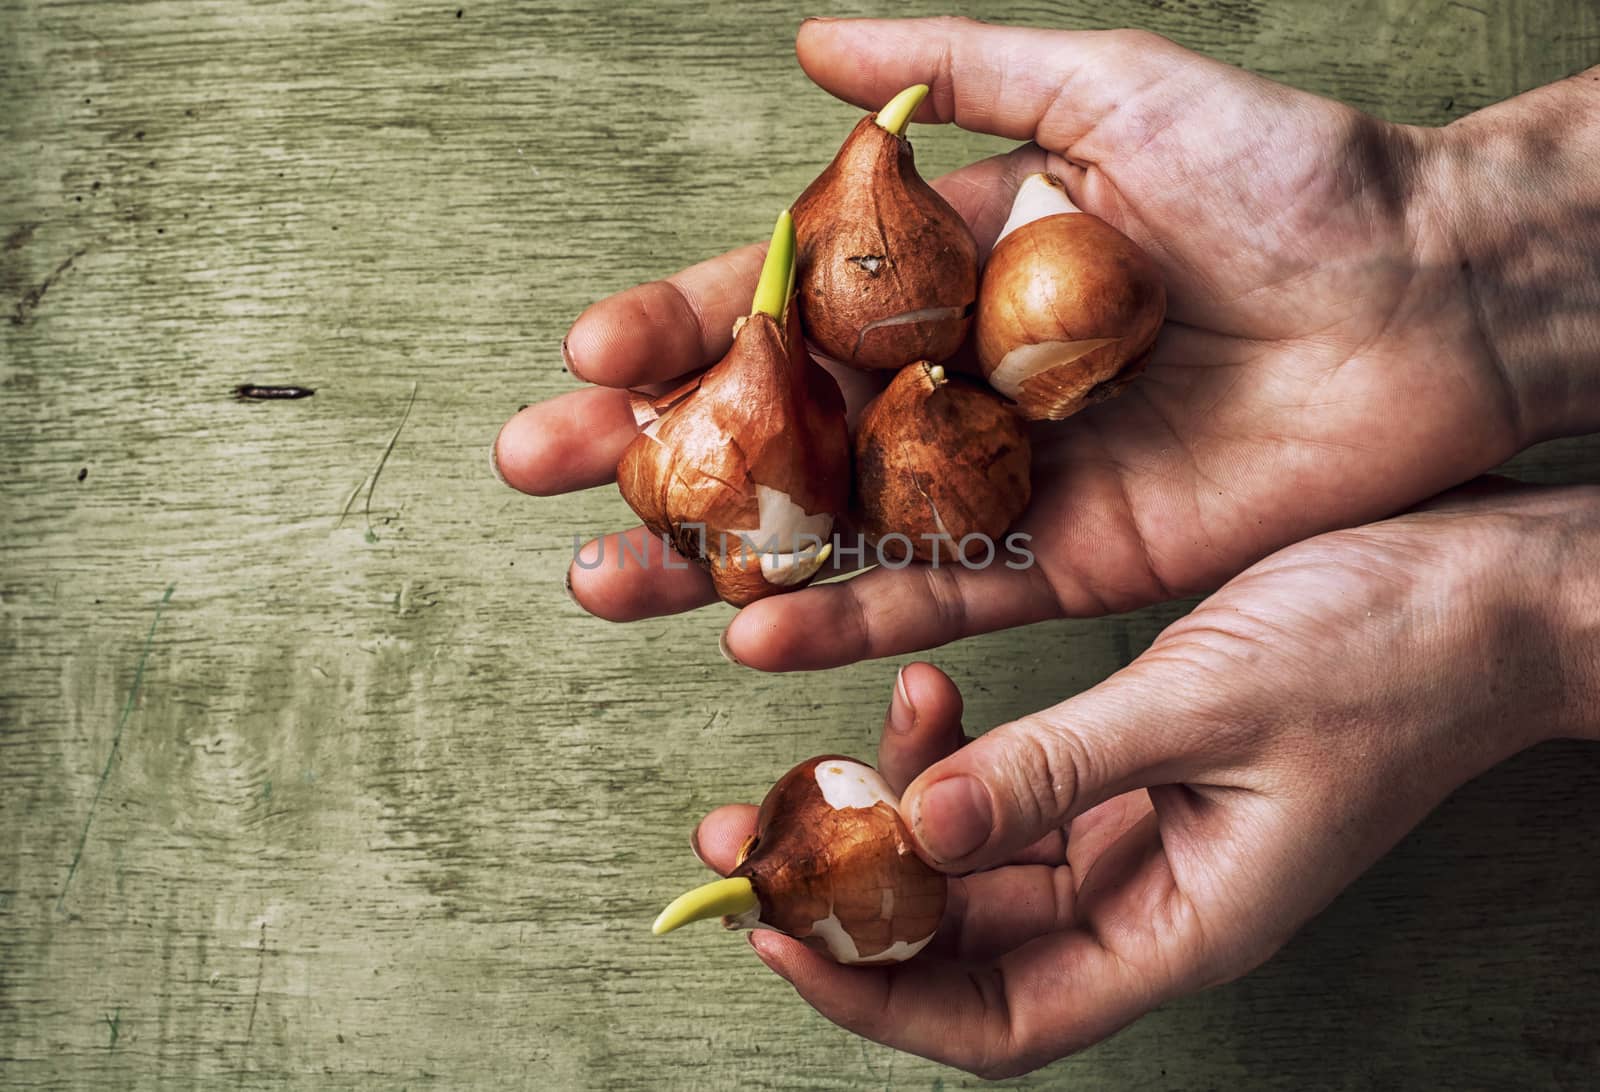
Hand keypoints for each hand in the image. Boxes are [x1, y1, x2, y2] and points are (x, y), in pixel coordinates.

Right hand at [496, 17, 1597, 669]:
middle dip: (657, 454)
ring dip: (714, 557)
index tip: (586, 353)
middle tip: (539, 476)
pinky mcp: (1066, 561)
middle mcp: (960, 381)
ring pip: (835, 528)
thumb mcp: (1108, 92)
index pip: (786, 302)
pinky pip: (940, 598)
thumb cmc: (1284, 180)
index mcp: (954, 269)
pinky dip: (845, 617)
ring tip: (601, 581)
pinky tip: (749, 630)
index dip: (684, 326)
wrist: (1432, 298)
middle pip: (781, 427)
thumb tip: (814, 40)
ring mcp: (1006, 479)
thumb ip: (957, 73)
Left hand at [692, 482, 1599, 1077]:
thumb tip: (915, 830)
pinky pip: (1016, 792)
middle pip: (966, 949)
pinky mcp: (1138, 769)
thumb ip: (1059, 771)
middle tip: (750, 837)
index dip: (876, 991)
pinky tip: (923, 694)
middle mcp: (1153, 899)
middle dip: (851, 900)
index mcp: (1184, 925)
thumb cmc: (1392, 651)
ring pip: (979, 867)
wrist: (1490, 587)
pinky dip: (956, 753)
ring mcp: (1143, 836)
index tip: (776, 929)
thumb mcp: (1210, 707)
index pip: (999, 1017)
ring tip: (819, 758)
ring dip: (891, 820)